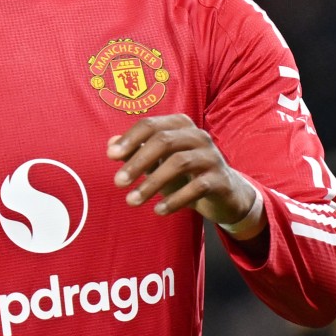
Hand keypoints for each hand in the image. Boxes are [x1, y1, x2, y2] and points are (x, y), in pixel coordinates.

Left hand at [106, 114, 261, 230]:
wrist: (225, 195)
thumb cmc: (185, 174)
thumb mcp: (158, 162)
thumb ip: (135, 151)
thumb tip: (110, 145)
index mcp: (180, 125)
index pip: (151, 125)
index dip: (130, 139)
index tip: (110, 156)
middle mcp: (198, 136)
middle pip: (164, 141)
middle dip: (138, 162)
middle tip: (118, 182)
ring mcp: (212, 156)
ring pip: (179, 163)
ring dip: (152, 183)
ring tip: (132, 201)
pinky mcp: (221, 179)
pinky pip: (196, 187)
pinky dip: (175, 199)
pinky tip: (158, 210)